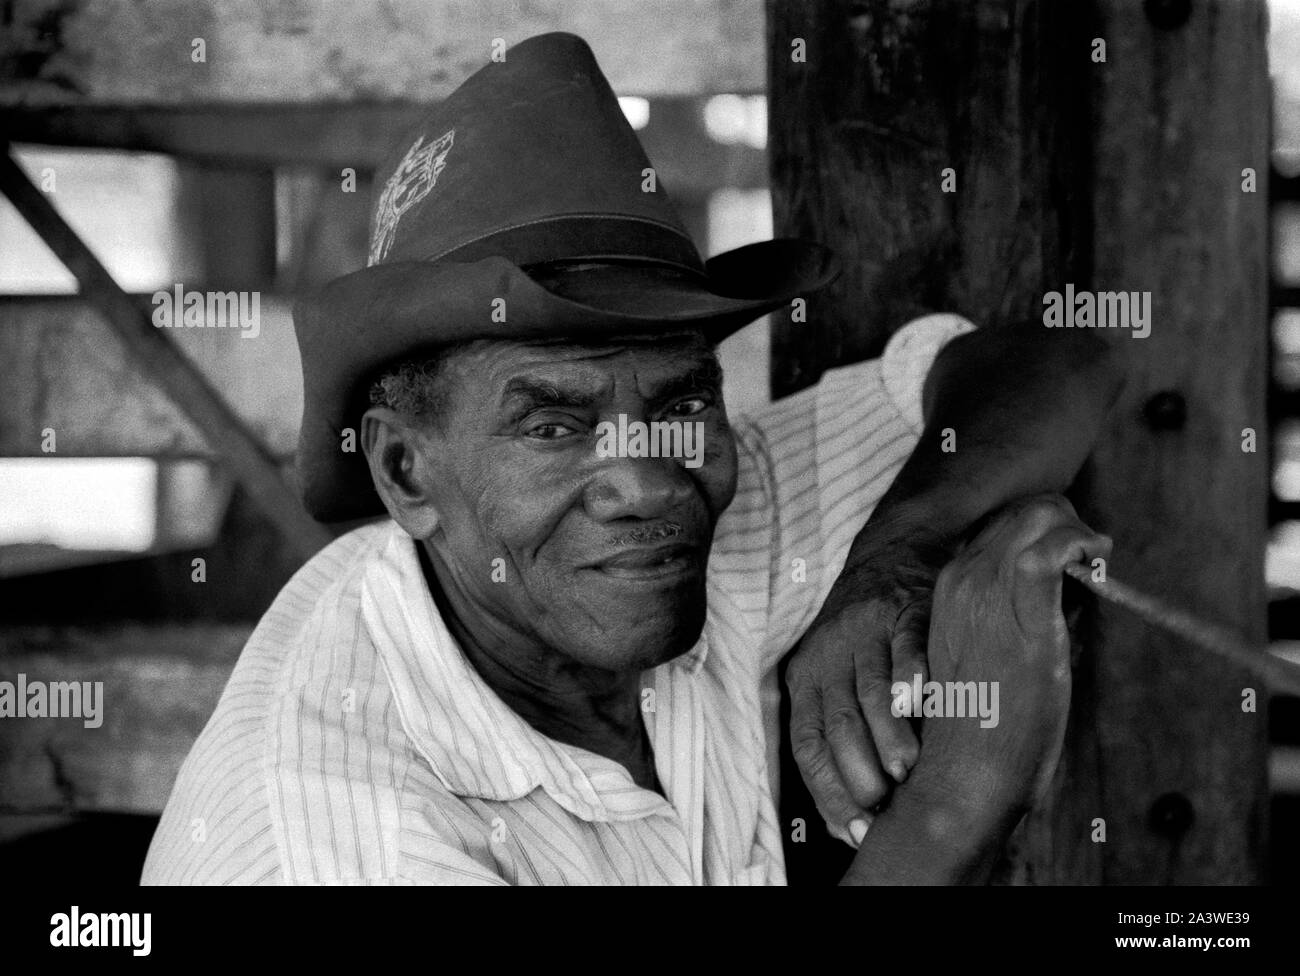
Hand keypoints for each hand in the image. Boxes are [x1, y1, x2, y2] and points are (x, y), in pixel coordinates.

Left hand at [785, 507, 952, 845]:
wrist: (893, 553)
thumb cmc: (865, 638)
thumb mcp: (834, 676)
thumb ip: (839, 738)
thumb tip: (848, 823)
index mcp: (806, 679)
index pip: (808, 746)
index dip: (829, 791)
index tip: (855, 829)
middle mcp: (829, 655)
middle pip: (838, 722)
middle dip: (859, 771)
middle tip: (885, 802)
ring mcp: (866, 631)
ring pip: (870, 690)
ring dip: (888, 734)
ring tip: (906, 770)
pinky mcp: (905, 609)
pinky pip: (905, 646)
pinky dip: (910, 675)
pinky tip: (920, 703)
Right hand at [918, 493, 1111, 813]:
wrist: (962, 772)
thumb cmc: (981, 727)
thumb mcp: (986, 656)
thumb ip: (1020, 616)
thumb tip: (1073, 590)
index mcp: (949, 588)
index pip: (1001, 524)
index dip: (1045, 528)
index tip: (1073, 553)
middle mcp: (962, 578)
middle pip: (1024, 511)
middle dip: (1067, 521)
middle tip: (1092, 554)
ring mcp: (987, 591)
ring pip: (1040, 516)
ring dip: (1077, 530)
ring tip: (1095, 560)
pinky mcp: (1020, 613)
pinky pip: (1053, 549)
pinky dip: (1081, 543)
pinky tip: (1096, 561)